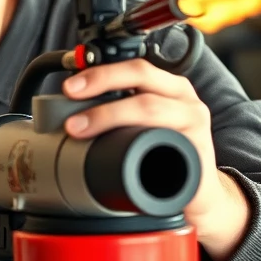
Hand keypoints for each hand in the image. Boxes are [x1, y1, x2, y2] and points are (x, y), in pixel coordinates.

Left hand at [63, 59, 250, 260]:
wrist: (199, 191)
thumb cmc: (164, 154)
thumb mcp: (141, 127)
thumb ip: (113, 114)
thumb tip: (60, 117)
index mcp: (168, 88)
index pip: (134, 68)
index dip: (100, 74)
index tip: (69, 87)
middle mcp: (183, 100)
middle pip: (141, 79)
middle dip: (100, 87)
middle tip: (69, 108)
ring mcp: (192, 125)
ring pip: (151, 109)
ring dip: (109, 116)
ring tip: (79, 130)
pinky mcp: (196, 153)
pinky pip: (169, 145)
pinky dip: (144, 147)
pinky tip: (122, 152)